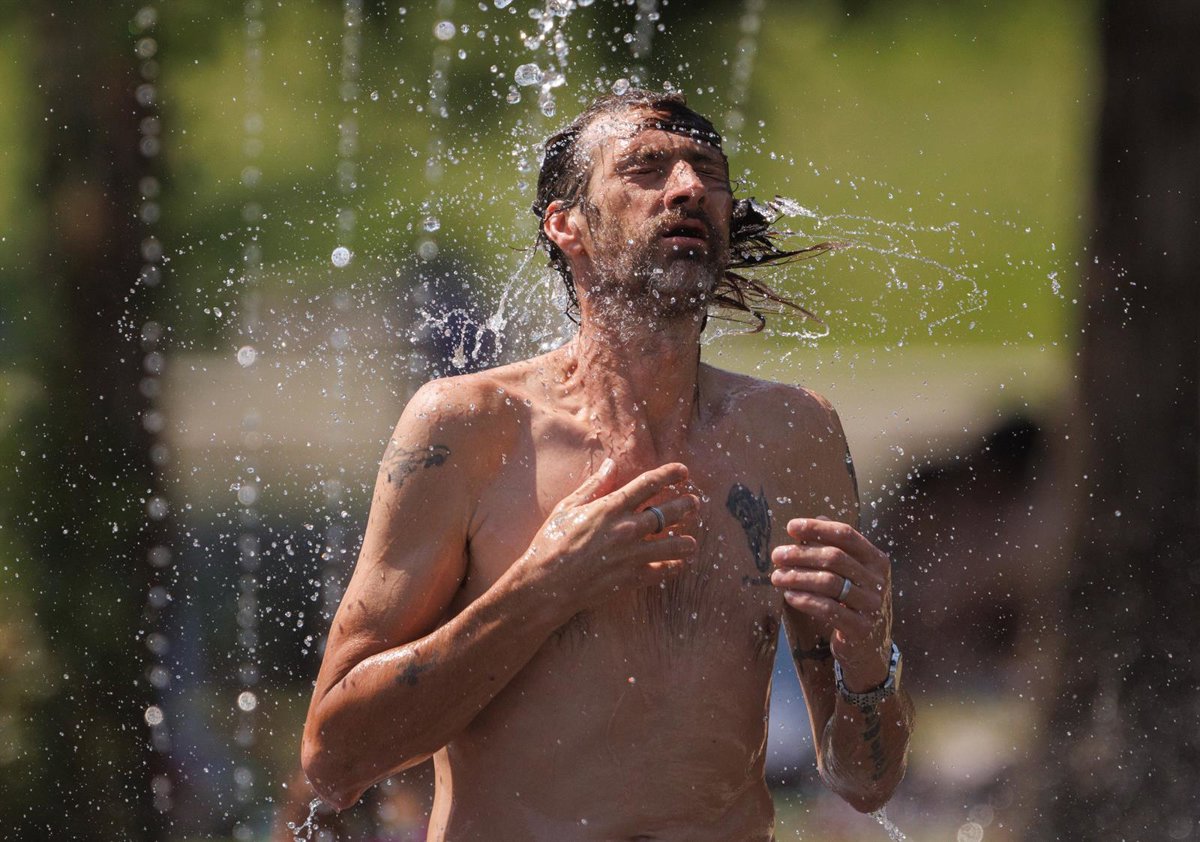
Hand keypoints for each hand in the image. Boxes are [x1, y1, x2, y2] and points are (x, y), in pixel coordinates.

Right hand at [521, 459, 698, 616]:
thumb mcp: (568, 507)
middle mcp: (626, 528)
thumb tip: (611, 463)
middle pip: (667, 512)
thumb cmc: (551, 543)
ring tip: (691, 541)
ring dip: (686, 541)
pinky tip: (679, 565)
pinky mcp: (632, 578)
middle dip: (685, 505)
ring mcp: (632, 554)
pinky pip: (662, 571)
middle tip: (694, 503)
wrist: (546, 584)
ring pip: (672, 544)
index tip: (683, 471)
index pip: (648, 484)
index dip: (669, 475)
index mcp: (610, 507)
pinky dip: (674, 568)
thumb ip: (594, 485)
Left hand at [770, 516, 892, 690]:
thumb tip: (815, 519)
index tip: (791, 527)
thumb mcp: (850, 573)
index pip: (847, 535)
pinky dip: (805, 600)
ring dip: (798, 577)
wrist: (870, 646)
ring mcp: (872, 605)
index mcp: (877, 560)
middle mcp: (879, 581)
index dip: (818, 528)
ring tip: (777, 576)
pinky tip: (789, 595)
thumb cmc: (852, 602)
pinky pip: (828, 609)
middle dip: (801, 554)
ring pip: (830, 583)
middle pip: (835, 558)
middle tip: (777, 555)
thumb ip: (835, 547)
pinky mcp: (861, 628)